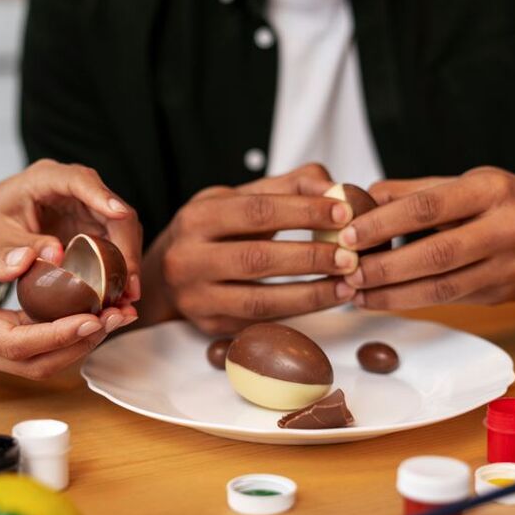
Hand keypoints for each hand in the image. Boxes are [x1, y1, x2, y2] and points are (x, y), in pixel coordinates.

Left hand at [0, 159, 142, 301]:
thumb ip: (21, 244)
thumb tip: (57, 256)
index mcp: (46, 177)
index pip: (81, 181)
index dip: (102, 196)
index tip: (119, 214)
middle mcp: (74, 186)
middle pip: (114, 208)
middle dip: (126, 246)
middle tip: (129, 284)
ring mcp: (87, 204)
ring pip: (122, 226)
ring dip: (128, 260)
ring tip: (128, 295)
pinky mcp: (92, 222)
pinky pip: (115, 241)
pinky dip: (120, 265)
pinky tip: (120, 291)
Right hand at [0, 237, 135, 379]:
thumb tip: (32, 259)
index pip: (18, 343)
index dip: (60, 334)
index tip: (94, 317)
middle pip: (37, 362)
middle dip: (82, 343)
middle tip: (119, 315)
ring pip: (36, 362)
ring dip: (77, 343)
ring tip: (112, 316)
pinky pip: (27, 349)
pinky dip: (59, 336)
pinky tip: (83, 313)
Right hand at [141, 164, 360, 334]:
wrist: (163, 274)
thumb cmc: (211, 231)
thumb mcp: (237, 199)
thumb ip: (288, 187)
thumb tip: (336, 190)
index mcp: (198, 217)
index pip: (257, 211)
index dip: (304, 212)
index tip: (343, 213)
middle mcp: (188, 259)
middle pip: (258, 258)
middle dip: (311, 257)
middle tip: (351, 255)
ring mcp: (196, 298)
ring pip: (260, 301)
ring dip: (310, 294)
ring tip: (347, 285)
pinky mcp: (210, 326)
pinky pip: (259, 323)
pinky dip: (297, 313)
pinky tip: (325, 301)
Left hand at [337, 167, 514, 308]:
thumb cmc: (502, 200)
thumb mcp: (463, 183)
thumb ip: (411, 192)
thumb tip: (355, 201)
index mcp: (492, 190)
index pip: (429, 207)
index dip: (385, 223)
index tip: (348, 235)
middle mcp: (508, 228)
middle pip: (436, 255)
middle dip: (385, 267)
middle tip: (347, 272)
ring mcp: (511, 266)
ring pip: (442, 288)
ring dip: (392, 294)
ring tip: (356, 294)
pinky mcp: (505, 294)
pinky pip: (450, 301)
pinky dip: (411, 301)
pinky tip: (381, 299)